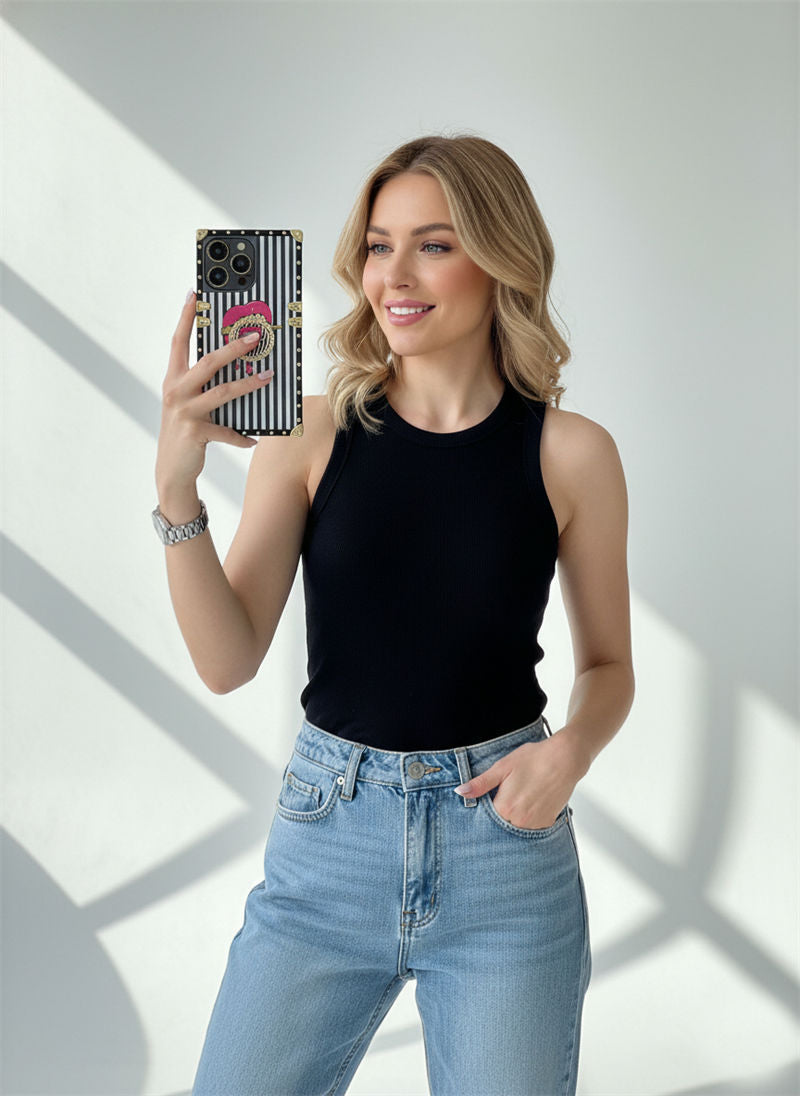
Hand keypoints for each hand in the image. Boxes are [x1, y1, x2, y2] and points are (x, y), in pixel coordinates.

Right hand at [155, 291, 274, 497]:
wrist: (172, 469)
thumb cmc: (186, 431)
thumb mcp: (189, 404)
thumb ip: (204, 386)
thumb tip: (236, 368)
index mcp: (173, 379)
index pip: (178, 341)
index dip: (185, 317)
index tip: (194, 294)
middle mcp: (175, 391)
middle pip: (208, 362)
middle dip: (233, 348)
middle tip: (255, 336)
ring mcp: (184, 412)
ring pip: (222, 392)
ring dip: (248, 384)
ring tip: (268, 376)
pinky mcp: (196, 433)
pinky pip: (227, 431)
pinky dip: (243, 436)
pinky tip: (255, 440)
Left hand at [454, 731, 587, 829]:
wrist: (565, 759)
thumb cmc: (533, 759)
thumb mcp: (502, 767)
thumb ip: (480, 784)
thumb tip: (461, 792)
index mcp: (505, 807)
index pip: (486, 818)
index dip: (486, 808)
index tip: (491, 798)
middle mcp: (520, 821)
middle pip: (501, 824)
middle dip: (500, 813)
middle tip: (509, 793)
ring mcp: (535, 824)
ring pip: (516, 827)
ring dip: (514, 817)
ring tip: (522, 795)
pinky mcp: (547, 823)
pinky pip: (531, 827)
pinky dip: (528, 818)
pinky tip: (532, 801)